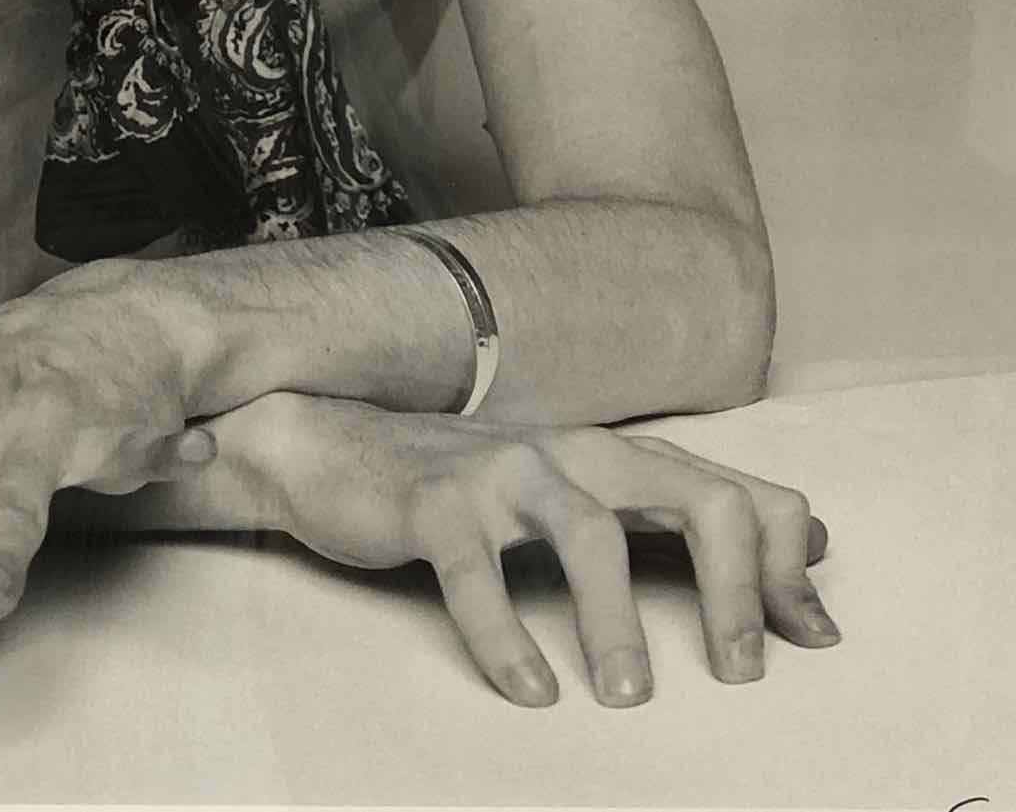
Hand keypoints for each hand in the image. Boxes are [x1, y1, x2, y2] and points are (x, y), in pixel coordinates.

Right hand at [252, 393, 839, 706]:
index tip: (812, 642)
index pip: (738, 494)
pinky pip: (478, 572)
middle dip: (733, 589)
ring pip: (589, 533)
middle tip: (740, 677)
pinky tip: (529, 688)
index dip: (785, 568)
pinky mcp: (435, 503)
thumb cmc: (474, 486)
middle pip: (693, 498)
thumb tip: (810, 538)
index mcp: (618, 456)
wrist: (334, 449)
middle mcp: (574, 453)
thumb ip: (686, 510)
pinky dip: (507, 638)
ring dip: (620, 623)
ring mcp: (503, 471)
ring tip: (629, 698)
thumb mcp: (590, 492)